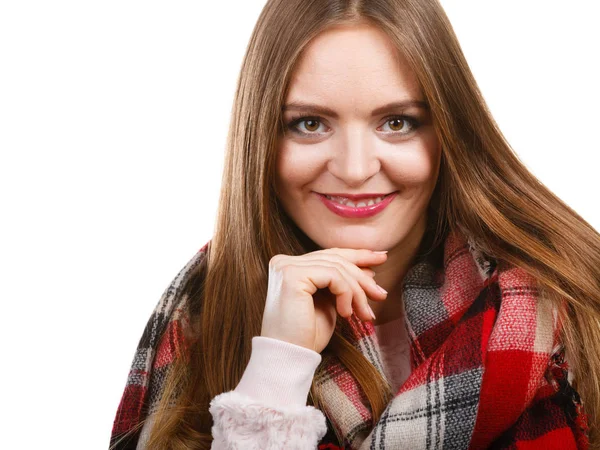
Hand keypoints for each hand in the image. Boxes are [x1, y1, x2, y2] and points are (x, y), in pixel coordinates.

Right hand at [260, 248, 387, 352]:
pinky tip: (346, 314)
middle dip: (362, 277)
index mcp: (290, 266)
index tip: (381, 258)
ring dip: (357, 292)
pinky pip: (333, 276)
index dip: (357, 255)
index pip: (329, 255)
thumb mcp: (330, 303)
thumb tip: (368, 268)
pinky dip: (346, 294)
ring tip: (365, 313)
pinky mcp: (292, 275)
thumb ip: (342, 283)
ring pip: (337, 268)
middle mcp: (284, 262)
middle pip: (335, 259)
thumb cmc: (307, 335)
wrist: (290, 357)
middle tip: (381, 294)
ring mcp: (287, 267)